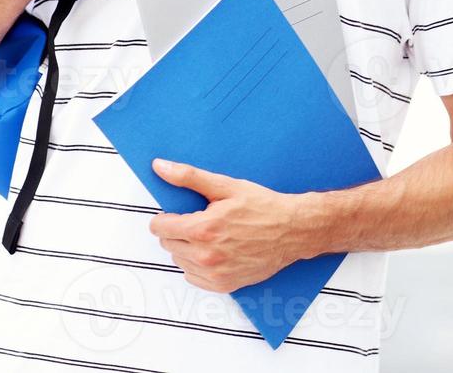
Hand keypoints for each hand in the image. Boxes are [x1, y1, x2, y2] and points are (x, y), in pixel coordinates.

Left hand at [148, 159, 308, 294]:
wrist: (292, 230)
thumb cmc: (263, 207)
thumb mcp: (226, 186)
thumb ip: (189, 177)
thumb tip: (161, 167)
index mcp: (203, 228)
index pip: (160, 228)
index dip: (165, 218)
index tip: (176, 214)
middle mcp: (206, 255)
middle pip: (168, 244)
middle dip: (178, 231)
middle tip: (200, 222)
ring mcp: (214, 273)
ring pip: (179, 261)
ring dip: (187, 249)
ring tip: (210, 236)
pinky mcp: (223, 285)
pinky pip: (193, 277)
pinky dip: (198, 265)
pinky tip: (215, 251)